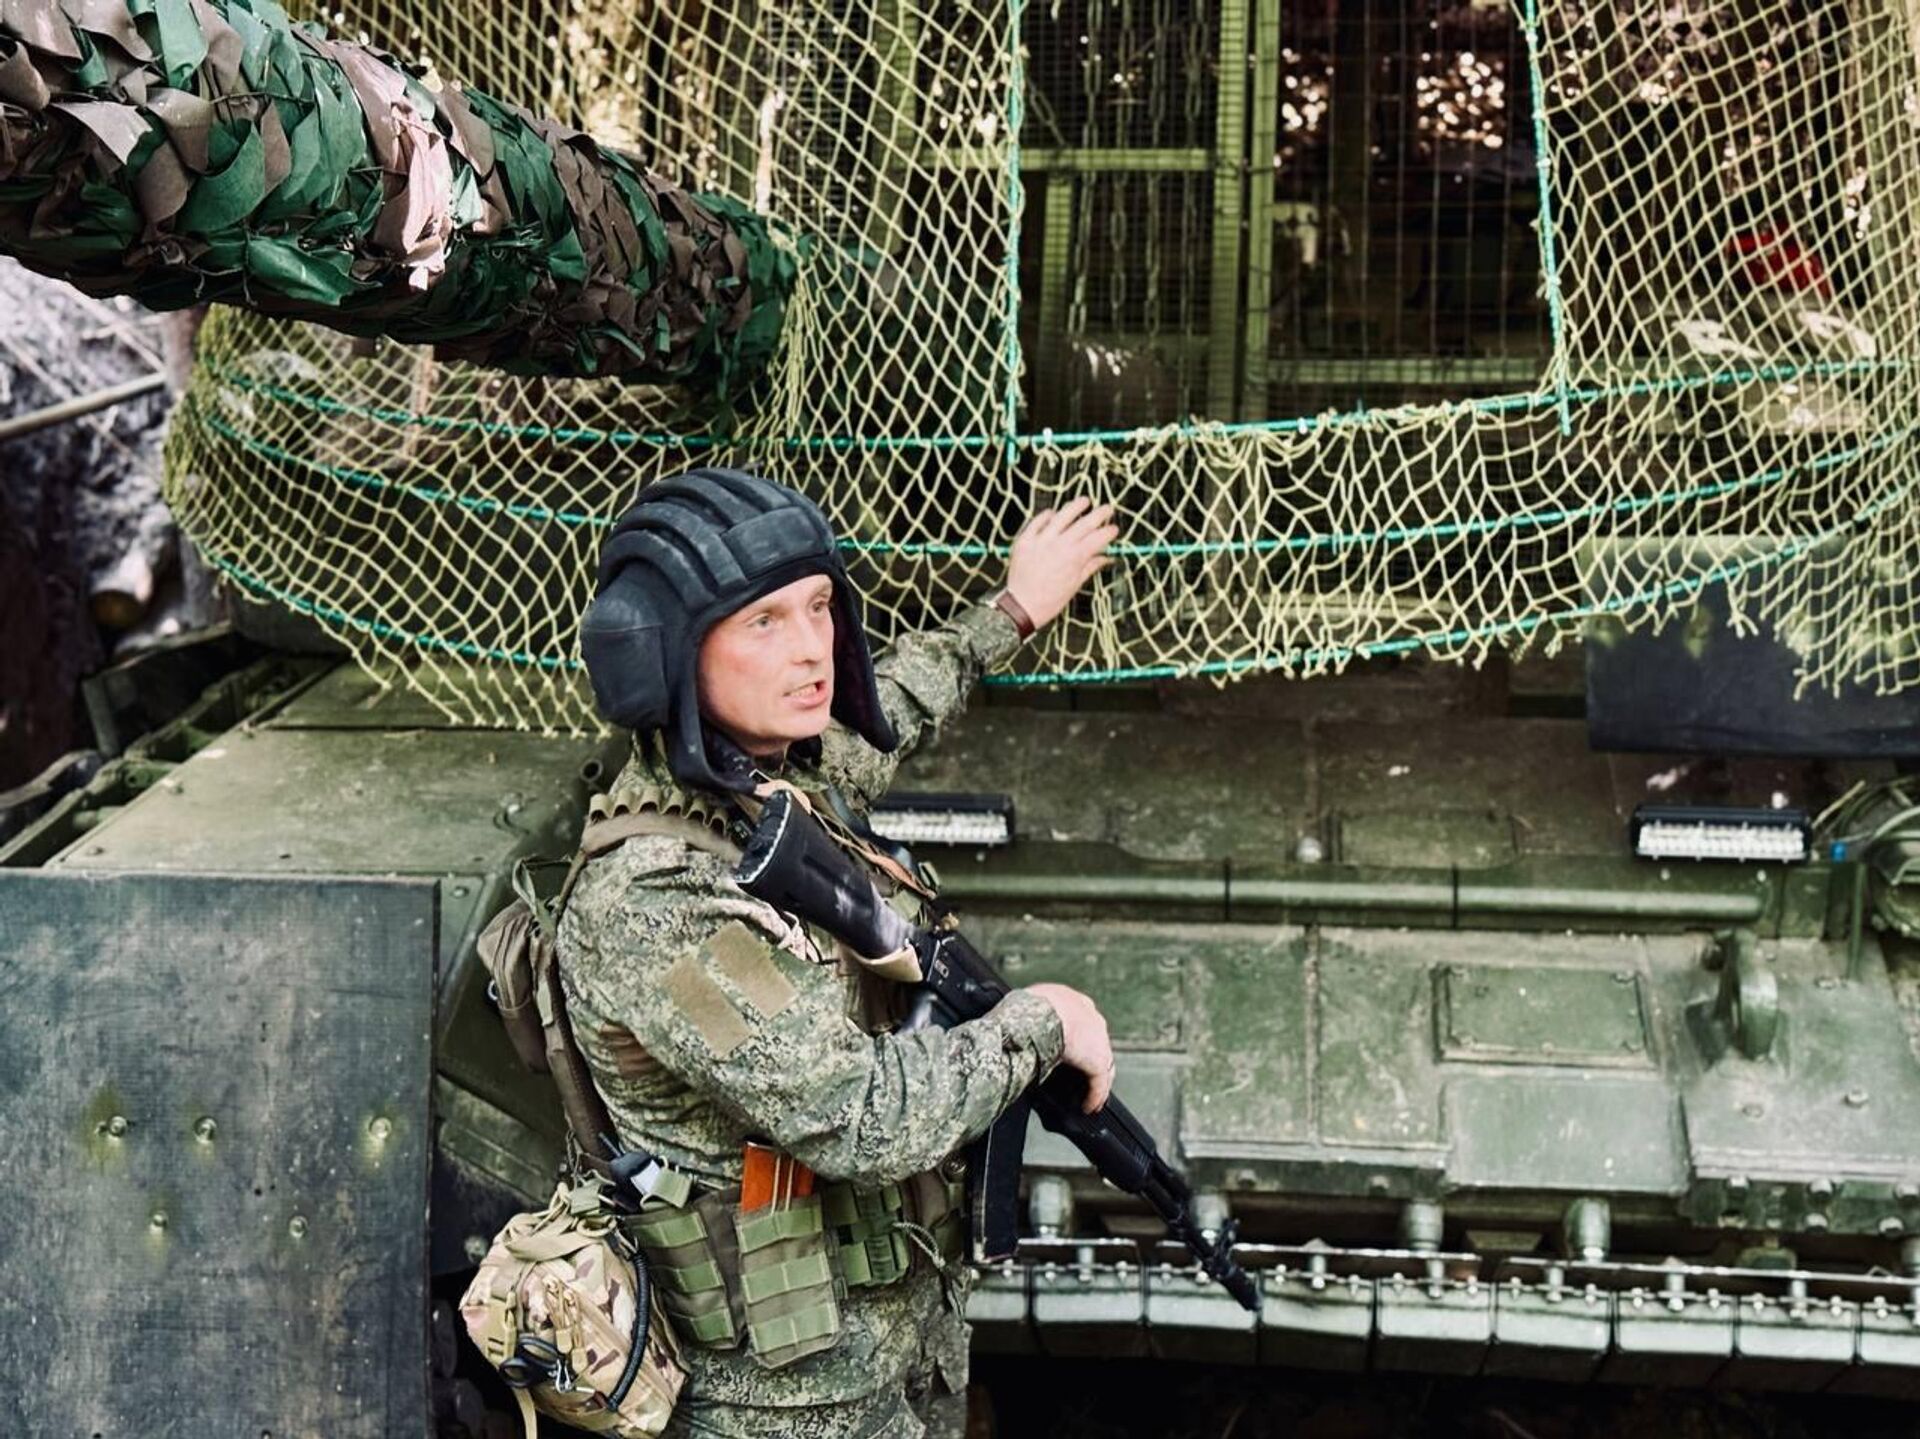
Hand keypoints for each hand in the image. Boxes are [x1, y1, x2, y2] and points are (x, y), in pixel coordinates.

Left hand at [1005, 497, 1118, 631]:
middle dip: (1099, 514)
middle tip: (1107, 509)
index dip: (1108, 532)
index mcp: (1074, 558)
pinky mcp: (1025, 540)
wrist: (1021, 606)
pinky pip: (1037, 521)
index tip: (1114, 529)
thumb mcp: (1074, 585)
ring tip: (1084, 501)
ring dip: (1075, 507)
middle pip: (1084, 523)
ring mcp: (1041, 540)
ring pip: (1062, 516)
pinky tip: (1054, 513)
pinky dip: (1047, 515)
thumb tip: (1106, 559)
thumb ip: (1090, 567)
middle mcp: (1059, 545)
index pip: (1098, 538)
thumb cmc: (1048, 601)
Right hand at [1025, 982, 1114, 1111]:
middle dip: (1090, 1060)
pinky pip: (1099, 1084)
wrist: (1036, 1015)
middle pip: (1096, 1043)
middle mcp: (1089, 1016)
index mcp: (1070, 1000)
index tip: (1071, 1049)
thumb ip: (1029, 1016)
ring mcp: (1098, 1039)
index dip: (1077, 1037)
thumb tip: (1014, 1026)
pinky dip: (1094, 1097)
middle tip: (1080, 1077)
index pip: (1080, 1021)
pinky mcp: (1098, 1061)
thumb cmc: (1024, 1008)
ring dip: (1096, 1083)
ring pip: (1103, 1065)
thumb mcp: (1026, 1005)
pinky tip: (1087, 1107)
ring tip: (1089, 1099)